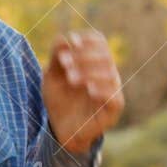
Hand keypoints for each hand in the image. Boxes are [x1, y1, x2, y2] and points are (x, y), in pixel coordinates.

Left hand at [42, 30, 124, 152]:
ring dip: (88, 72)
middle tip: (64, 62)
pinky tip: (89, 89)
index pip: (99, 41)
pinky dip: (102, 90)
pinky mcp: (114, 110)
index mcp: (95, 61)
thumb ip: (57, 56)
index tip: (71, 42)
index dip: (87, 39)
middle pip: (105, 55)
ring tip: (70, 78)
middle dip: (83, 56)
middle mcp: (108, 73)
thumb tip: (66, 38)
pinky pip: (114, 97)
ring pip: (109, 74)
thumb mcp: (52, 75)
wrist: (60, 128)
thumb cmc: (59, 99)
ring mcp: (113, 91)